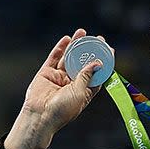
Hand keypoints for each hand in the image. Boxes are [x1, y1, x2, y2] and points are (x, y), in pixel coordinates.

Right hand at [4, 29, 112, 148]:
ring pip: (69, 58)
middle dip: (91, 50)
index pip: (97, 73)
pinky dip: (60, 48)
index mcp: (85, 91)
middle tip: (98, 38)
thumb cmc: (62, 110)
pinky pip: (54, 58)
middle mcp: (73, 83)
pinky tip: (67, 39)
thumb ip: (87, 76)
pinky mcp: (46, 73)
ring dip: (76, 45)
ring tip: (82, 32)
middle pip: (84, 63)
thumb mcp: (80, 93)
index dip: (103, 62)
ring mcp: (59, 77)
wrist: (40, 116)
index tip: (109, 50)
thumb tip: (98, 62)